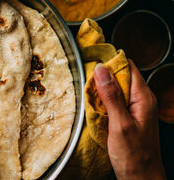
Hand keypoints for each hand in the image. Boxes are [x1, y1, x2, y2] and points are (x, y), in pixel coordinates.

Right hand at [94, 60, 165, 179]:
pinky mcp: (129, 116)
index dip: (111, 62)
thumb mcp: (120, 124)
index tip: (93, 62)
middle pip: (122, 76)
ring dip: (102, 89)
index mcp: (143, 98)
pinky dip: (104, 101)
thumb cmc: (134, 156)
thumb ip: (111, 96)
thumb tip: (101, 70)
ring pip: (117, 89)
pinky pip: (115, 101)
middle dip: (104, 76)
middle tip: (86, 81)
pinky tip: (94, 106)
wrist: (140, 178)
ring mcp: (136, 108)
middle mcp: (142, 100)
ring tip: (88, 93)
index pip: (129, 67)